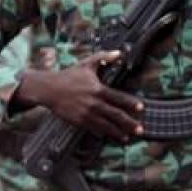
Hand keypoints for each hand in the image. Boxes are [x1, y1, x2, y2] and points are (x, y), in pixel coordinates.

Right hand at [15, 50, 143, 141]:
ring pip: (106, 126)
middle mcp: (94, 103)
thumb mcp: (87, 64)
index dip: (131, 103)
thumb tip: (118, 53)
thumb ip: (104, 57)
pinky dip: (103, 133)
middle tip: (140, 129)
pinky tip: (110, 137)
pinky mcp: (79, 121)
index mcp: (98, 89)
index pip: (119, 97)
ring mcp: (87, 114)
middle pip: (116, 115)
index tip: (141, 108)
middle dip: (129, 123)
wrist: (49, 89)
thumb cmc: (69, 76)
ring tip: (127, 137)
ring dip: (118, 132)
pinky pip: (94, 129)